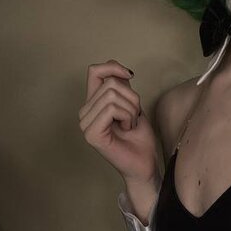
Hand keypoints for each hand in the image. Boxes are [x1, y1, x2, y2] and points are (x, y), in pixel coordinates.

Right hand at [79, 59, 159, 183]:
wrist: (145, 164)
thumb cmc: (139, 138)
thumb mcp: (132, 105)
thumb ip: (122, 88)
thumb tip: (118, 69)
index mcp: (92, 104)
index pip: (95, 71)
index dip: (113, 66)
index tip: (130, 75)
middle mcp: (85, 112)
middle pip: (110, 83)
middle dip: (131, 97)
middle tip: (134, 116)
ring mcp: (85, 124)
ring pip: (111, 95)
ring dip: (131, 109)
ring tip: (130, 124)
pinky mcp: (91, 134)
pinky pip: (111, 109)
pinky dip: (126, 117)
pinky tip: (126, 129)